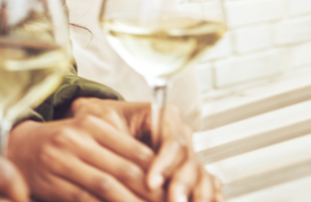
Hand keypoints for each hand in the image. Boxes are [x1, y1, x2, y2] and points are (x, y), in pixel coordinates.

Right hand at [8, 112, 157, 201]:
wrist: (19, 148)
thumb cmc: (62, 143)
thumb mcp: (89, 135)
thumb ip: (119, 149)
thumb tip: (158, 174)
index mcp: (91, 124)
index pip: (135, 151)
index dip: (161, 173)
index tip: (179, 189)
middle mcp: (76, 140)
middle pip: (125, 171)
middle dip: (154, 194)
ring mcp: (62, 161)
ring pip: (108, 188)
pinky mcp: (53, 183)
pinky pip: (86, 200)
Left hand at [77, 99, 222, 201]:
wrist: (98, 125)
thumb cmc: (101, 120)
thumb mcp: (104, 122)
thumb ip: (118, 140)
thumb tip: (124, 167)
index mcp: (165, 117)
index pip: (172, 142)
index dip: (165, 164)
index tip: (151, 183)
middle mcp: (181, 136)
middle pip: (190, 162)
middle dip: (182, 185)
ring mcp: (187, 156)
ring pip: (202, 176)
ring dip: (199, 195)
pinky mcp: (189, 174)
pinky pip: (209, 185)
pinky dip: (212, 195)